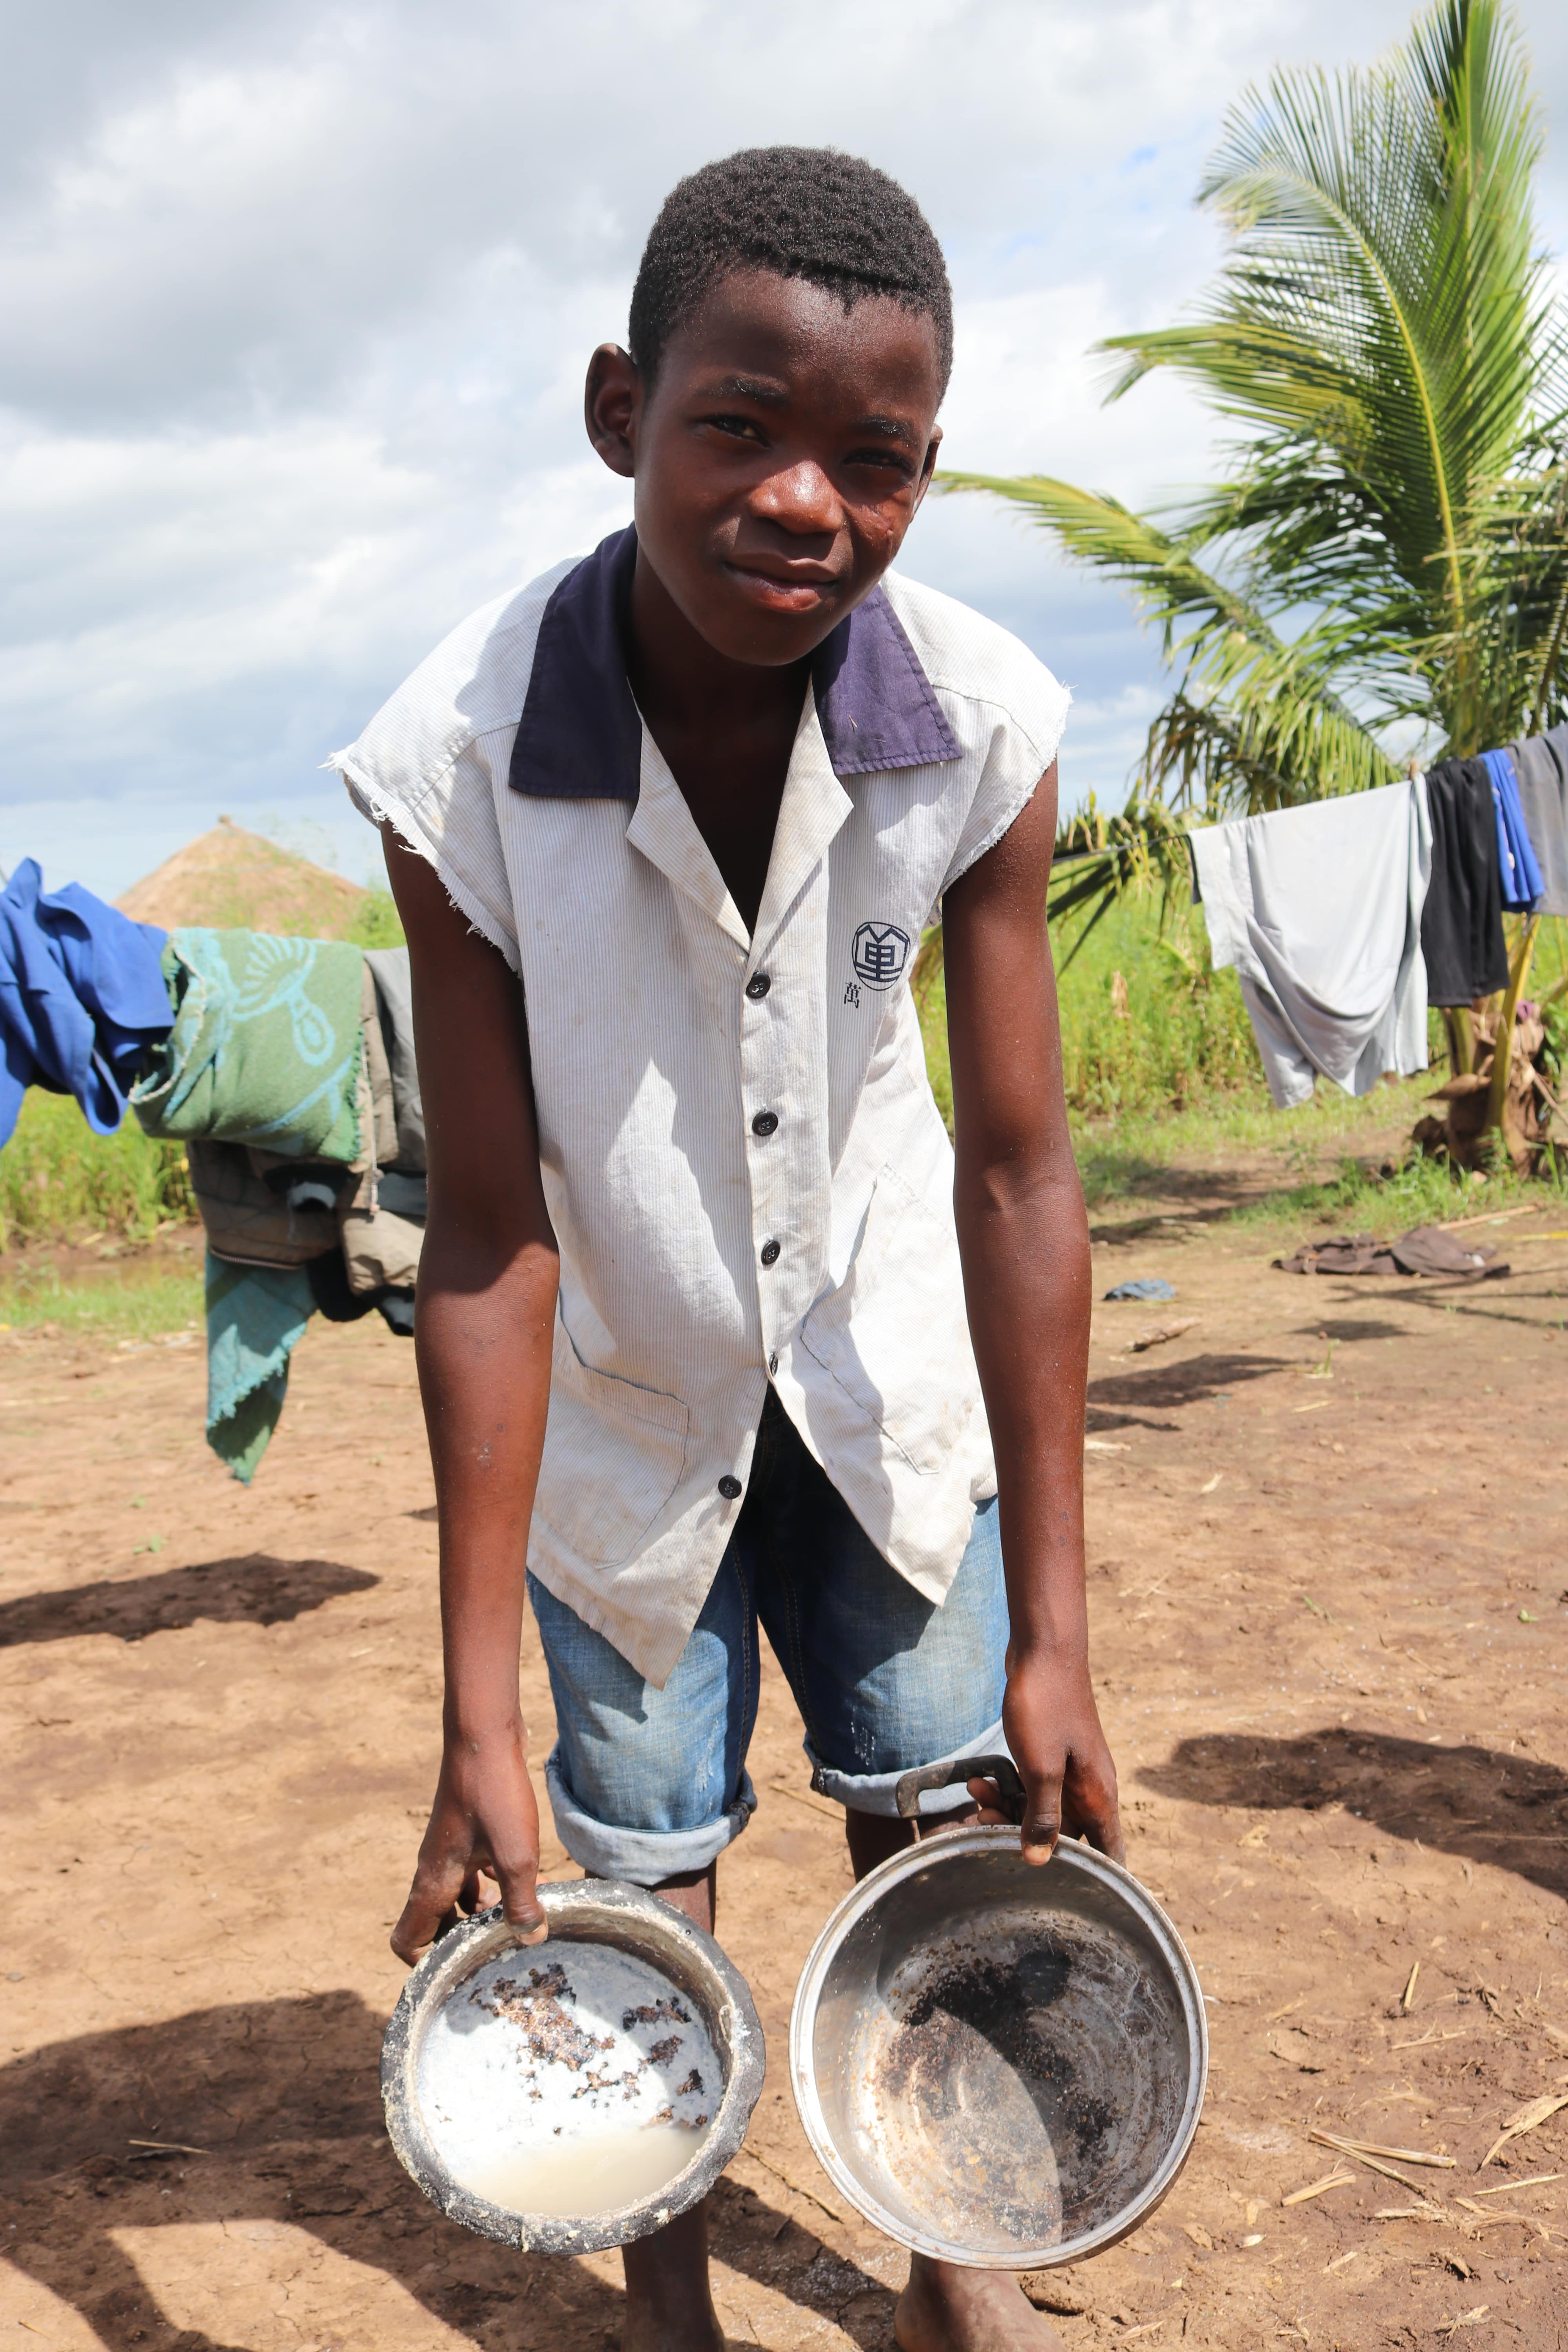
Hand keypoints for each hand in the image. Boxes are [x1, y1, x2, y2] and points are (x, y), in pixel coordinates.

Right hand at [391, 1723, 549, 1964]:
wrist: (485, 1736)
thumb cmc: (494, 1795)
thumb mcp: (516, 1856)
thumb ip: (522, 1902)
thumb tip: (531, 1941)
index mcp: (433, 1882)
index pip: (406, 1939)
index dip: (425, 1962)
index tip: (461, 1969)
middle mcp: (434, 1869)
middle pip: (435, 1922)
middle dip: (463, 1939)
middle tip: (502, 1947)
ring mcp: (450, 1848)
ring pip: (459, 1896)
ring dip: (485, 1911)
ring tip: (524, 1917)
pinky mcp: (469, 1830)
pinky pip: (474, 1870)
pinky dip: (495, 1882)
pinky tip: (530, 1881)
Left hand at [968, 1646, 1123, 1867]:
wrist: (1043, 1651)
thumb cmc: (1047, 1706)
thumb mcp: (1041, 1767)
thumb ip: (1043, 1816)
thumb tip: (1039, 1860)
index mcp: (1098, 1797)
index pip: (1109, 1854)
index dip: (1094, 1879)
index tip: (1063, 1896)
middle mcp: (1088, 1789)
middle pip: (1064, 1836)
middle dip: (1024, 1838)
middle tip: (985, 1826)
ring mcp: (1069, 1770)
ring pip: (1040, 1810)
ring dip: (1006, 1810)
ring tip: (975, 1795)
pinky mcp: (1050, 1755)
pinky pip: (1029, 1785)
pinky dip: (1005, 1787)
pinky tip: (977, 1779)